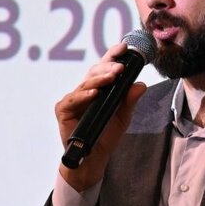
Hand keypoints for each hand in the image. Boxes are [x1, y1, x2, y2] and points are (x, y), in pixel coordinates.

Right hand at [54, 41, 146, 191]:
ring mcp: (73, 99)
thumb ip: (130, 100)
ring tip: (113, 75)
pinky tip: (94, 93)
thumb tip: (141, 85)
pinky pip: (73, 100)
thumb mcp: (123, 116)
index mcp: (98, 88)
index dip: (112, 56)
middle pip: (94, 72)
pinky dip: (84, 96)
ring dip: (100, 79)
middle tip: (121, 66)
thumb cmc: (106, 135)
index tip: (123, 47)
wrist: (93, 158)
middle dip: (108, 67)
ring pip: (85, 84)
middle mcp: (84, 91)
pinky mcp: (63, 110)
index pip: (105, 68)